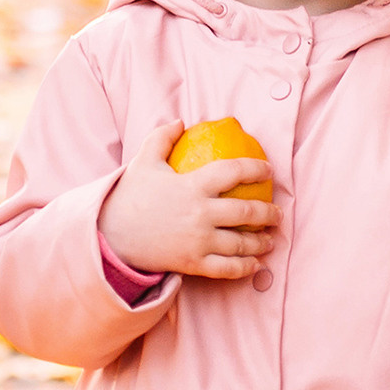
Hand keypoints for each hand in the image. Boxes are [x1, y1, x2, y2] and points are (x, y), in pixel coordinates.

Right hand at [100, 136, 278, 281]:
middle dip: (269, 213)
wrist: (110, 236)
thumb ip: (161, 137)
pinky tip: (256, 265)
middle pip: (247, 211)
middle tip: (278, 213)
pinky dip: (246, 267)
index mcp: (192, 185)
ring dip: (262, 242)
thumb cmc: (129, 197)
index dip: (256, 169)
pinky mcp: (193, 263)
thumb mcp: (143, 162)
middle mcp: (200, 213)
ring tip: (271, 239)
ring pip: (242, 243)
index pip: (234, 171)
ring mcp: (198, 240)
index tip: (268, 171)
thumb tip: (180, 121)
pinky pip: (227, 268)